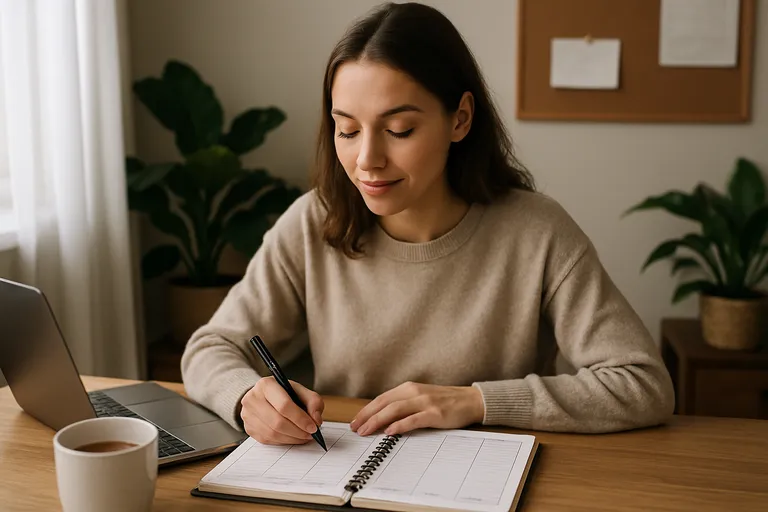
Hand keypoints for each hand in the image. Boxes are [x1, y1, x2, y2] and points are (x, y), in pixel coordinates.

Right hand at [240, 376, 324, 444]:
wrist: (265, 397)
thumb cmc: (285, 394)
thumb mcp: (301, 391)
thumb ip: (313, 402)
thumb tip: (316, 420)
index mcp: (266, 385)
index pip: (284, 405)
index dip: (300, 418)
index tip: (313, 427)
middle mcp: (253, 398)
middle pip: (277, 421)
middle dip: (297, 431)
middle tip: (310, 435)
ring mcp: (247, 414)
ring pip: (272, 433)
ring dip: (292, 438)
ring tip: (304, 436)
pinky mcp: (248, 427)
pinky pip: (268, 440)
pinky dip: (283, 441)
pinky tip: (293, 437)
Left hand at [350, 382, 484, 436]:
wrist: (471, 401)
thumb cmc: (445, 401)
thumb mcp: (421, 398)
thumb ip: (404, 404)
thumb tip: (382, 418)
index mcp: (409, 388)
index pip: (381, 399)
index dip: (366, 410)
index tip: (355, 421)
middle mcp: (414, 392)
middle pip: (384, 404)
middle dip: (367, 416)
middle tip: (355, 428)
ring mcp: (425, 402)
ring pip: (394, 410)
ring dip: (377, 421)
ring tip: (366, 431)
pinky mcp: (435, 413)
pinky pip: (413, 419)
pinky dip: (399, 425)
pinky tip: (389, 431)